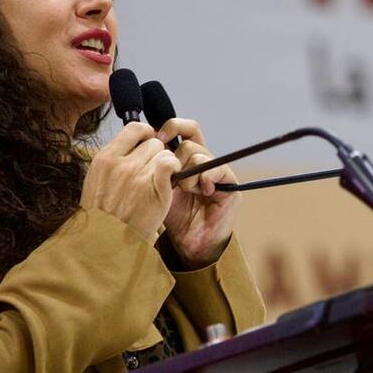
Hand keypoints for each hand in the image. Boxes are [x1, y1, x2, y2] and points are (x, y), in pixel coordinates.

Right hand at [80, 122, 180, 241]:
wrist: (107, 243)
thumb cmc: (103, 216)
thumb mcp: (96, 182)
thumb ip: (113, 161)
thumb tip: (133, 143)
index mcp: (104, 159)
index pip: (134, 129)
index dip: (146, 136)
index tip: (148, 146)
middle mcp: (120, 163)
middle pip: (153, 141)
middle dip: (156, 155)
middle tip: (152, 173)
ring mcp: (137, 175)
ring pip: (164, 153)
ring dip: (165, 166)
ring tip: (157, 183)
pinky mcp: (154, 188)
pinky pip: (170, 163)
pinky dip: (174, 169)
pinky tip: (170, 181)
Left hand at [158, 118, 240, 267]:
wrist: (190, 244)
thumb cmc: (172, 217)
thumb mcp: (158, 187)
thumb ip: (154, 166)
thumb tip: (143, 139)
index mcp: (185, 159)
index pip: (183, 130)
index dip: (171, 127)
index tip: (157, 136)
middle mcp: (203, 162)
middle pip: (191, 139)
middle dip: (177, 157)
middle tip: (173, 179)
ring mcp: (217, 172)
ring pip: (200, 154)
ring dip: (189, 173)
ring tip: (187, 191)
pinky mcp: (230, 185)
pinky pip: (217, 169)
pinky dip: (206, 178)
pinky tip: (203, 191)